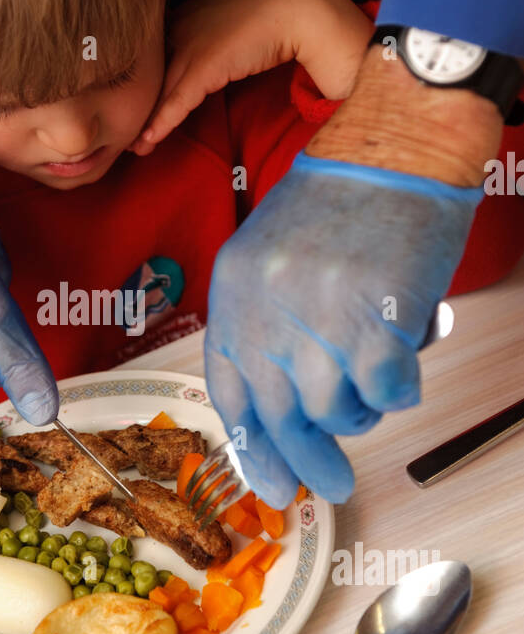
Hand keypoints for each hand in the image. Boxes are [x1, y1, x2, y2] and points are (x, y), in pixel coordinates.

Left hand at [131, 0, 371, 155]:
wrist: (296, 8)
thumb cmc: (267, 18)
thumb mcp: (225, 30)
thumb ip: (207, 44)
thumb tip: (205, 64)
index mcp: (180, 16)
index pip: (149, 57)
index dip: (139, 85)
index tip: (126, 105)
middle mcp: (177, 27)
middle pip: (146, 75)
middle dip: (133, 105)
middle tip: (118, 130)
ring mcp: (189, 45)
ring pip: (156, 91)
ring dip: (142, 122)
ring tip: (131, 145)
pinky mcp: (204, 65)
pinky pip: (176, 101)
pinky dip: (160, 123)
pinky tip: (147, 141)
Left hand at [205, 151, 482, 506]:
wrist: (394, 149)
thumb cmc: (340, 204)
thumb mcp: (271, 259)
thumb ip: (267, 325)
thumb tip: (284, 413)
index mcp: (232, 292)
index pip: (230, 392)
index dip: (252, 449)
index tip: (271, 485)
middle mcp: (265, 307)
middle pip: (280, 416)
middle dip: (309, 461)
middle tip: (333, 485)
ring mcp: (318, 314)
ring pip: (336, 410)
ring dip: (362, 409)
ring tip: (376, 377)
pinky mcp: (374, 317)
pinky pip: (387, 391)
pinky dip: (400, 388)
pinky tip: (404, 362)